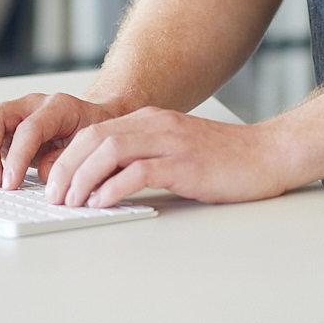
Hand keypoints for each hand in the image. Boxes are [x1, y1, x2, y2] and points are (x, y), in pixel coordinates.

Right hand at [0, 92, 121, 188]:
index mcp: (56, 106)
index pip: (28, 128)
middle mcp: (29, 104)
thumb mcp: (91, 144)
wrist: (95, 117)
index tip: (10, 183)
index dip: (16, 157)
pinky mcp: (2, 127)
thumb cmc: (94, 129)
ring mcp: (13, 113)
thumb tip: (43, 174)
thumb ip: (67, 158)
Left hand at [44, 107, 298, 209]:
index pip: (94, 131)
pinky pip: (139, 172)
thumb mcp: (177, 149)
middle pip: (95, 139)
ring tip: (72, 202)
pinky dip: (114, 188)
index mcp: (152, 119)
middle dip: (67, 168)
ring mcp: (171, 142)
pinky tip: (102, 203)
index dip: (68, 156)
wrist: (269, 154)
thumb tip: (104, 182)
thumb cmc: (225, 160)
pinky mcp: (185, 164)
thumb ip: (144, 157)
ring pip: (110, 151)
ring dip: (84, 178)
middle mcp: (157, 124)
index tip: (55, 182)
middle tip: (54, 196)